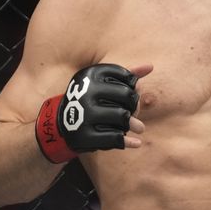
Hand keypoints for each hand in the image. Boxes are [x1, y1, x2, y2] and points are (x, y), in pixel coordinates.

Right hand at [36, 63, 152, 162]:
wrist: (60, 124)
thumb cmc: (89, 100)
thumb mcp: (103, 83)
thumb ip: (126, 74)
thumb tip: (150, 67)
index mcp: (91, 74)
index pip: (127, 77)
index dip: (133, 87)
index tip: (128, 95)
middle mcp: (86, 92)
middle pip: (127, 96)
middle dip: (134, 106)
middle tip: (134, 112)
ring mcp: (84, 114)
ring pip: (122, 117)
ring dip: (132, 124)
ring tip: (138, 127)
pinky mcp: (84, 135)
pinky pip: (114, 138)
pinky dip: (127, 142)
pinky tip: (136, 143)